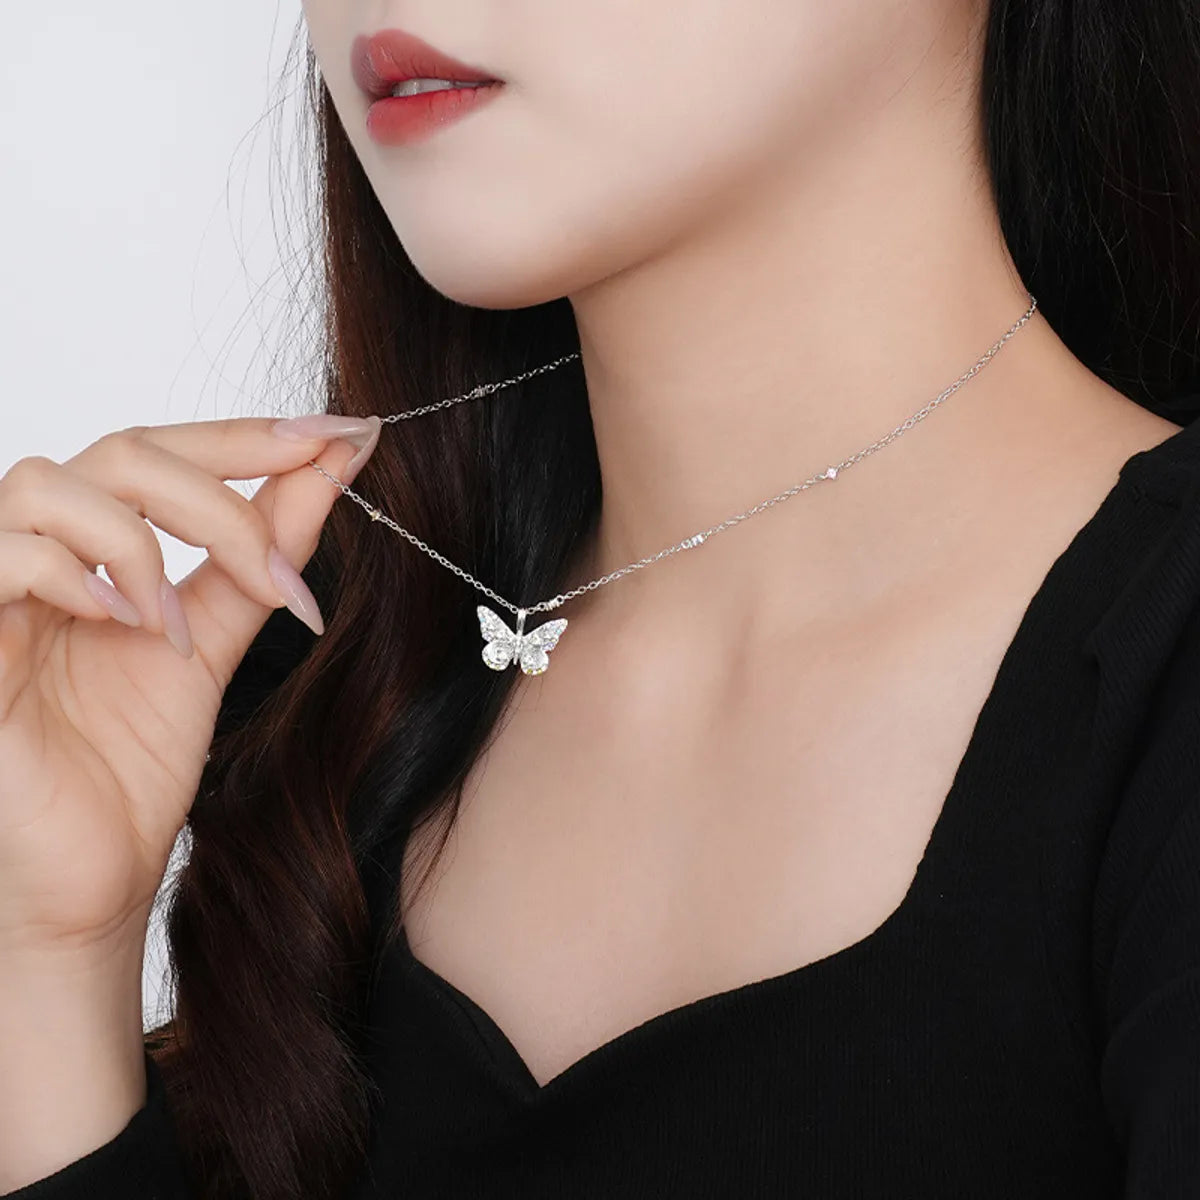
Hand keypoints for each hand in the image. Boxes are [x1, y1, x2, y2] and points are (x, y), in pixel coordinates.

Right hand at [0, 413, 379, 960]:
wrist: (88, 874)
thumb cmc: (128, 766)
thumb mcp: (213, 643)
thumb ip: (259, 559)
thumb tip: (329, 472)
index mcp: (98, 550)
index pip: (168, 453)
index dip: (253, 436)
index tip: (344, 436)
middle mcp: (40, 551)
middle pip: (125, 451)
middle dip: (223, 491)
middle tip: (279, 567)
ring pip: (54, 484)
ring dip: (146, 543)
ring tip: (178, 627)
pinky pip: (4, 556)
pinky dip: (80, 577)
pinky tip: (127, 629)